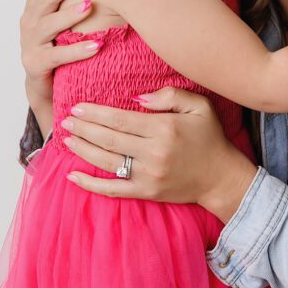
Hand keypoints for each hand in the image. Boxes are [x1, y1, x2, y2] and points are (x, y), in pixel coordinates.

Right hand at [20, 0, 99, 96]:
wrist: (45, 86)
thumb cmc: (59, 44)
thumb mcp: (63, 18)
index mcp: (36, 6)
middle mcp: (31, 20)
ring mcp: (32, 42)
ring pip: (50, 25)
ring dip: (70, 14)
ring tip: (89, 5)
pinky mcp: (37, 63)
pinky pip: (59, 56)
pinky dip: (77, 50)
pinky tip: (95, 46)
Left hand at [62, 89, 257, 221]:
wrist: (221, 177)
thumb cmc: (210, 138)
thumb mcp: (199, 107)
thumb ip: (170, 96)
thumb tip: (138, 98)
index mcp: (164, 129)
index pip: (120, 119)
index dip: (95, 113)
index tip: (78, 107)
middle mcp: (153, 153)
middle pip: (108, 139)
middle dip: (83, 129)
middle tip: (65, 120)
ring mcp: (148, 175)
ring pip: (106, 161)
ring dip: (82, 150)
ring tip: (67, 139)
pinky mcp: (146, 192)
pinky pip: (112, 190)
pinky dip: (90, 184)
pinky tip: (73, 176)